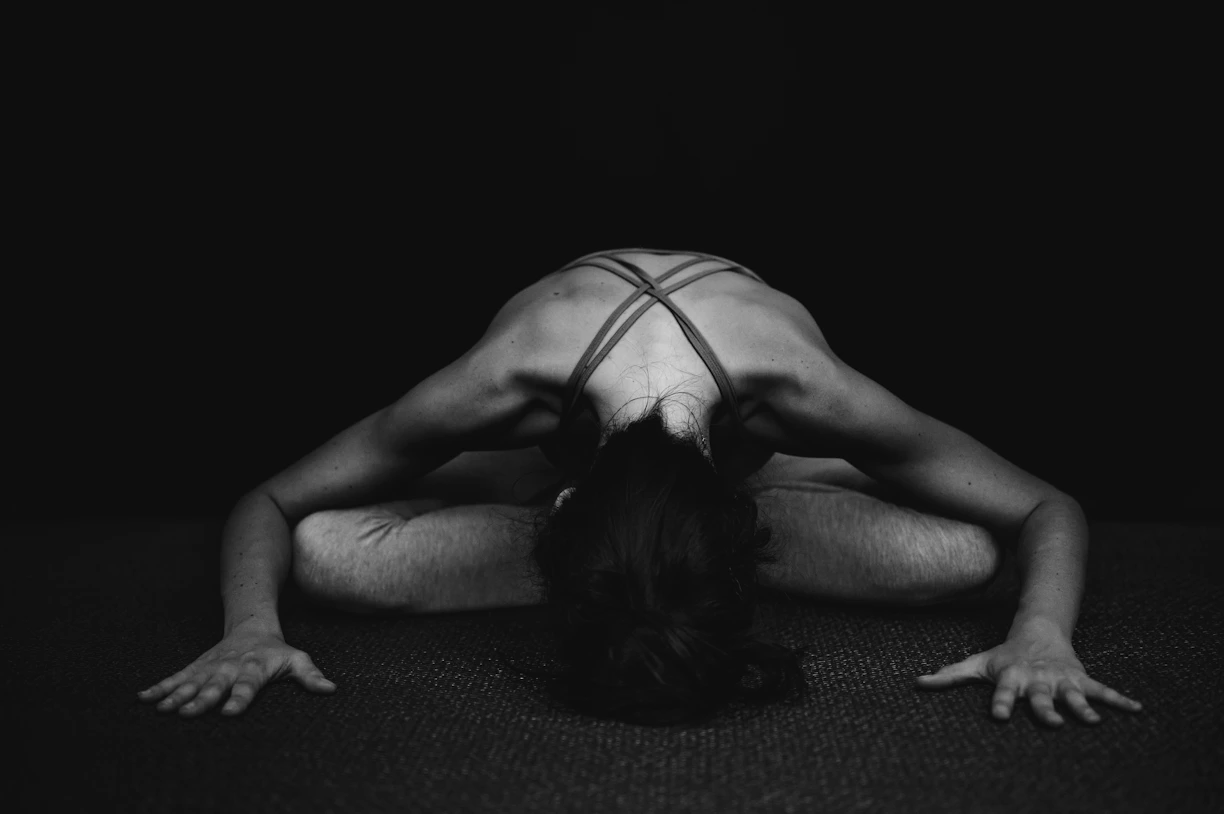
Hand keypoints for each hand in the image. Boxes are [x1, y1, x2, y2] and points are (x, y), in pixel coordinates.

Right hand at [137, 627, 335, 716]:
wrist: (251, 626)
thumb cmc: (276, 651)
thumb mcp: (296, 660)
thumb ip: (310, 676)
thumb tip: (331, 689)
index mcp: (254, 669)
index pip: (247, 686)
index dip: (240, 698)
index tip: (230, 712)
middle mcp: (229, 668)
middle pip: (215, 686)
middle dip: (202, 699)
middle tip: (189, 713)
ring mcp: (210, 668)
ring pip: (192, 682)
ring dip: (177, 695)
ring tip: (162, 709)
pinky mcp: (196, 667)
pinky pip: (176, 677)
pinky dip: (160, 687)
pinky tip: (144, 698)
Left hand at [914, 628, 1142, 725]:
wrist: (1038, 632)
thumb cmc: (1004, 657)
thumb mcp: (977, 664)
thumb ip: (949, 675)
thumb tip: (917, 682)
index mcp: (1011, 677)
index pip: (1002, 691)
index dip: (1000, 703)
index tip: (997, 716)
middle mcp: (1037, 679)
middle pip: (1040, 697)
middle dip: (1045, 709)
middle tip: (1050, 722)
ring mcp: (1060, 679)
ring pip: (1072, 695)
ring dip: (1082, 707)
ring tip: (1092, 722)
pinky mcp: (1080, 678)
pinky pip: (1102, 690)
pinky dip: (1119, 699)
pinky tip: (1137, 709)